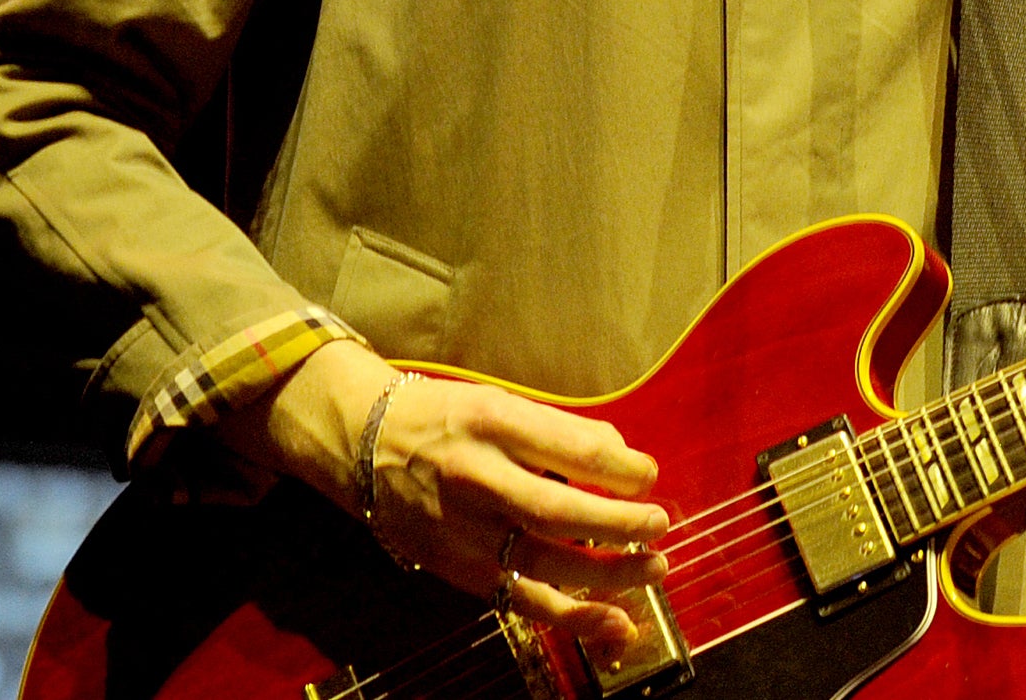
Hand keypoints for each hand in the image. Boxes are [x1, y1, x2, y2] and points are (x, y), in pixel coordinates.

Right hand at [224, 340, 665, 654]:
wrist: (364, 445)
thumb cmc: (447, 418)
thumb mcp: (502, 402)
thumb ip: (561, 430)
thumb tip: (622, 459)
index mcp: (492, 423)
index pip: (569, 449)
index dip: (620, 468)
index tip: (649, 476)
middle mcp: (476, 478)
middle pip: (558, 510)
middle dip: (618, 523)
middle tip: (660, 523)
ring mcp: (465, 531)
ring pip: (544, 562)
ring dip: (608, 573)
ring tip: (654, 568)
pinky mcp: (460, 570)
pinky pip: (521, 600)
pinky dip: (571, 615)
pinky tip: (614, 623)